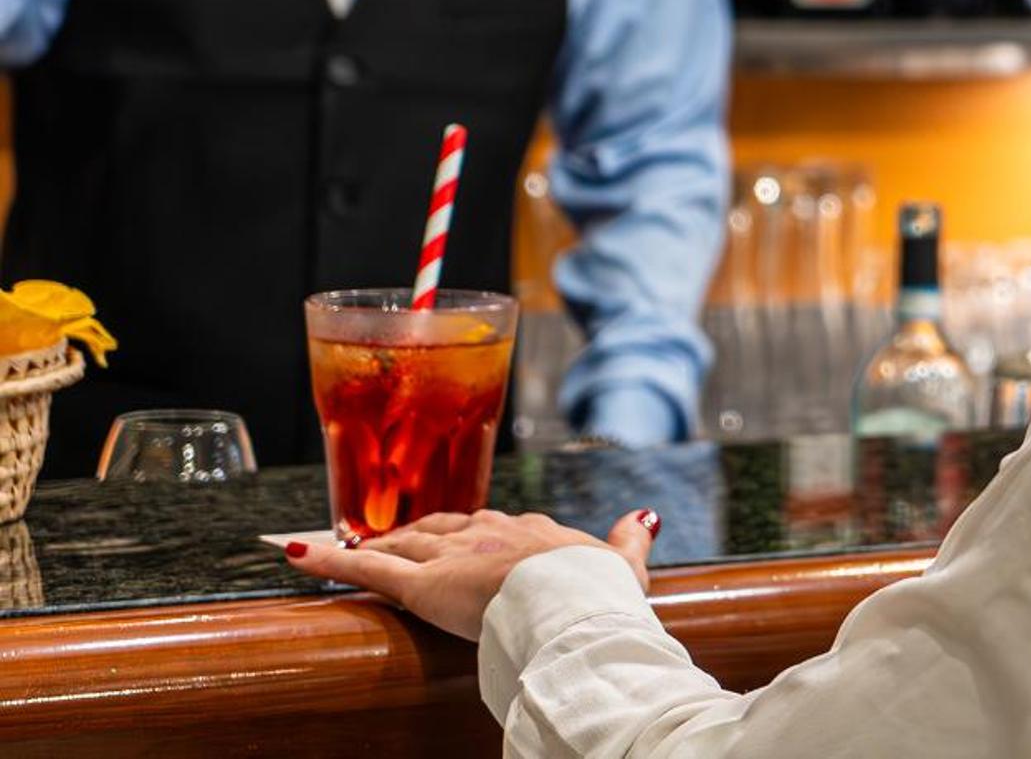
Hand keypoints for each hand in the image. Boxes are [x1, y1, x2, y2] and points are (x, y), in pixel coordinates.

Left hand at [284, 508, 660, 641]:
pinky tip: (292, 553)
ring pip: (402, 544)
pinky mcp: (421, 584)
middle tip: (399, 538)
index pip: (496, 527)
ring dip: (371, 543)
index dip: (478, 535)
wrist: (577, 604)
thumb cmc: (601, 595)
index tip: (467, 539)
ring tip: (342, 544)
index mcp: (535, 533)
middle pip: (444, 528)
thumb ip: (629, 541)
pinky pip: (365, 568)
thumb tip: (645, 519)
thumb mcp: (623, 567)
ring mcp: (453, 555)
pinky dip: (326, 559)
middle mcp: (489, 533)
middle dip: (420, 534)